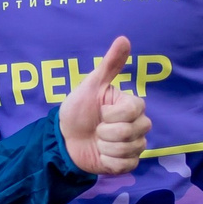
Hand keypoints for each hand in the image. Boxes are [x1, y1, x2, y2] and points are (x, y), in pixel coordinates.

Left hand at [58, 37, 151, 174]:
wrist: (64, 138)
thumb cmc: (78, 110)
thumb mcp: (90, 86)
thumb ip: (109, 64)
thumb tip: (124, 38)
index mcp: (132, 105)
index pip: (134, 110)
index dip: (113, 114)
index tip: (100, 112)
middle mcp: (138, 124)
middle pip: (132, 131)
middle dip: (106, 132)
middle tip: (96, 128)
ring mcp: (135, 144)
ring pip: (129, 149)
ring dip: (105, 146)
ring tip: (97, 141)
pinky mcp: (128, 163)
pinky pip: (125, 165)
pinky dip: (108, 161)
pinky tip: (101, 154)